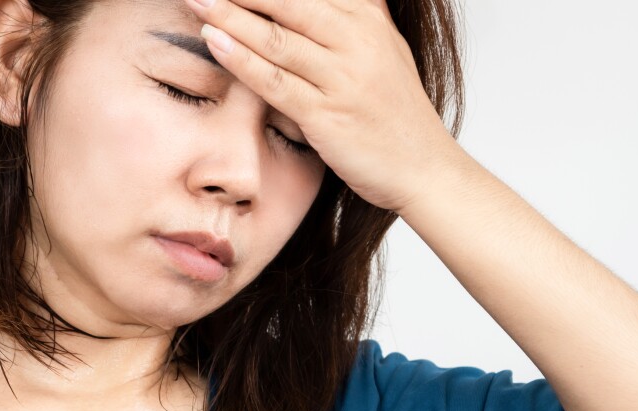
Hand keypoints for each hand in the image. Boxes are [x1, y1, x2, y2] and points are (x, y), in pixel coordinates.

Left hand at [183, 0, 459, 213]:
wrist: (423, 167)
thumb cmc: (397, 113)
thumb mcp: (385, 49)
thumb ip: (358, 15)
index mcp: (368, 18)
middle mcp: (357, 41)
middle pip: (287, 2)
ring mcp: (343, 78)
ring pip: (276, 38)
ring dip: (229, 15)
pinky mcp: (327, 115)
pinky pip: (276, 82)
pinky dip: (242, 60)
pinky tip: (214, 41)